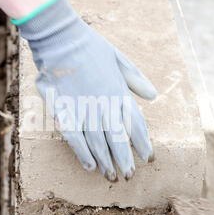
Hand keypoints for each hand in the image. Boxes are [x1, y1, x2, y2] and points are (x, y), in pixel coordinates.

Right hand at [18, 0, 156, 180]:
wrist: (61, 38)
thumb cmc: (90, 46)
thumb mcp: (118, 58)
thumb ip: (135, 78)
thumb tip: (152, 96)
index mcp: (119, 92)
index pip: (136, 124)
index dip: (144, 143)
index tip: (149, 158)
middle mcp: (104, 103)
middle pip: (119, 138)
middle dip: (125, 159)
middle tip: (128, 176)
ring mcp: (84, 108)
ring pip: (98, 141)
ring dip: (106, 160)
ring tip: (111, 176)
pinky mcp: (65, 109)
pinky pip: (75, 137)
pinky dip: (83, 153)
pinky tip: (89, 166)